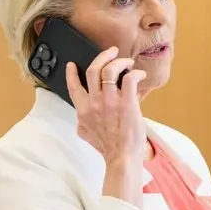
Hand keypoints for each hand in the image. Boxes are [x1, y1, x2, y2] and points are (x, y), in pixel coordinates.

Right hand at [65, 46, 147, 203]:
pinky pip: (130, 79)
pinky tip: (139, 75)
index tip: (72, 64)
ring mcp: (111, 101)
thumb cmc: (107, 147)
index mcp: (83, 110)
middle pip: (93, 69)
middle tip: (111, 52)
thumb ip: (82, 122)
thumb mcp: (85, 134)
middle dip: (103, 56)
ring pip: (110, 70)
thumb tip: (81, 117)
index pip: (73, 86)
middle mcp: (94, 102)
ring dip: (120, 62)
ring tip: (128, 62)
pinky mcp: (127, 103)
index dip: (71, 73)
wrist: (121, 157)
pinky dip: (135, 74)